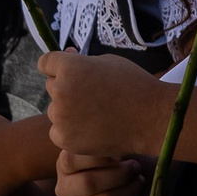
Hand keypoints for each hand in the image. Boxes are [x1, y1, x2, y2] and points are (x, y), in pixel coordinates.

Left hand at [41, 51, 169, 161]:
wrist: (151, 119)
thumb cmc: (133, 85)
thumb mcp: (108, 62)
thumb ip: (82, 61)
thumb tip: (66, 56)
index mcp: (70, 68)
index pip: (46, 62)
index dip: (58, 66)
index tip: (69, 72)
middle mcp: (60, 91)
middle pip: (51, 86)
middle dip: (66, 88)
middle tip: (92, 95)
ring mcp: (61, 117)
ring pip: (55, 110)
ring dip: (68, 111)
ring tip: (96, 114)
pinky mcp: (64, 139)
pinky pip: (57, 131)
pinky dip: (70, 131)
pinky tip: (92, 128)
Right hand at [55, 149, 147, 195]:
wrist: (129, 185)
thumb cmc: (120, 160)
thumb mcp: (112, 146)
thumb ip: (110, 141)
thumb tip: (118, 144)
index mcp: (65, 165)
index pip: (72, 160)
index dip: (100, 156)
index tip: (121, 153)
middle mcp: (64, 190)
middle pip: (89, 183)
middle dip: (121, 174)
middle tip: (137, 167)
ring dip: (130, 191)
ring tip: (140, 182)